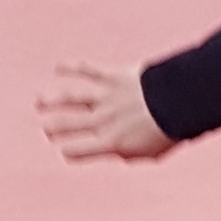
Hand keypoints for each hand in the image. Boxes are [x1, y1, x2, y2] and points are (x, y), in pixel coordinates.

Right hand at [38, 64, 173, 164]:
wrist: (181, 102)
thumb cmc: (168, 130)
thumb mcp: (148, 153)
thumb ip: (127, 153)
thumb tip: (115, 152)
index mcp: (110, 143)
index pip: (76, 151)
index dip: (68, 151)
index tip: (65, 149)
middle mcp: (102, 120)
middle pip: (66, 124)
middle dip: (52, 127)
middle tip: (46, 128)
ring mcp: (105, 97)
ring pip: (69, 97)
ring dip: (51, 99)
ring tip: (39, 100)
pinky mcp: (111, 76)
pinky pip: (86, 70)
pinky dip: (71, 67)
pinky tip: (59, 67)